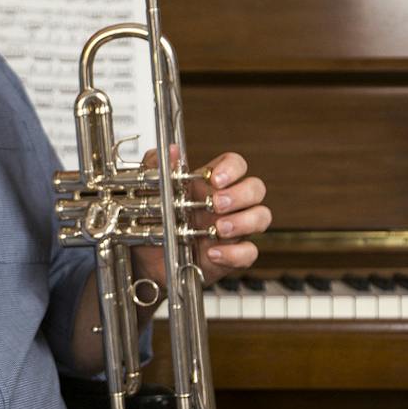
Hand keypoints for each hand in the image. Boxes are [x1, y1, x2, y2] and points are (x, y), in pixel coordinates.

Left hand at [135, 150, 269, 290]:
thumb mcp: (150, 190)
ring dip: (244, 222)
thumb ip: (157, 167)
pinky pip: (249, 253)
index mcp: (210, 184)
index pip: (236, 165)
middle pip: (256, 188)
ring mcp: (233, 229)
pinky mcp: (231, 255)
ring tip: (219, 229)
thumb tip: (171, 151)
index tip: (216, 179)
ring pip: (262, 217)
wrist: (145, 257)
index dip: (232, 168)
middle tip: (217, 204)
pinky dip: (235, 253)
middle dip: (241, 194)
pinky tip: (213, 253)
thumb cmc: (154, 220)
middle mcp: (227, 204)